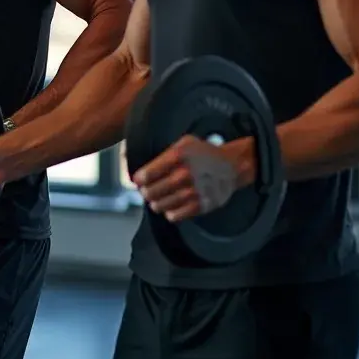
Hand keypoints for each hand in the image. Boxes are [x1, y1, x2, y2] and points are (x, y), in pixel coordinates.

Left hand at [131, 136, 251, 221]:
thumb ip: (159, 152)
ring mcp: (193, 191)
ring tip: (156, 199)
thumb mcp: (183, 143)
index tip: (139, 180)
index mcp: (178, 156)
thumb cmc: (203, 153)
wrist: (231, 166)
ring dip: (155, 203)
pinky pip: (175, 215)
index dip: (139, 180)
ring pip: (161, 205)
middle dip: (145, 192)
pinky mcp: (201, 205)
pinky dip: (169, 212)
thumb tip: (127, 157)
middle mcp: (185, 174)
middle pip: (151, 191)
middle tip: (147, 191)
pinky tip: (170, 206)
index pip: (147, 174)